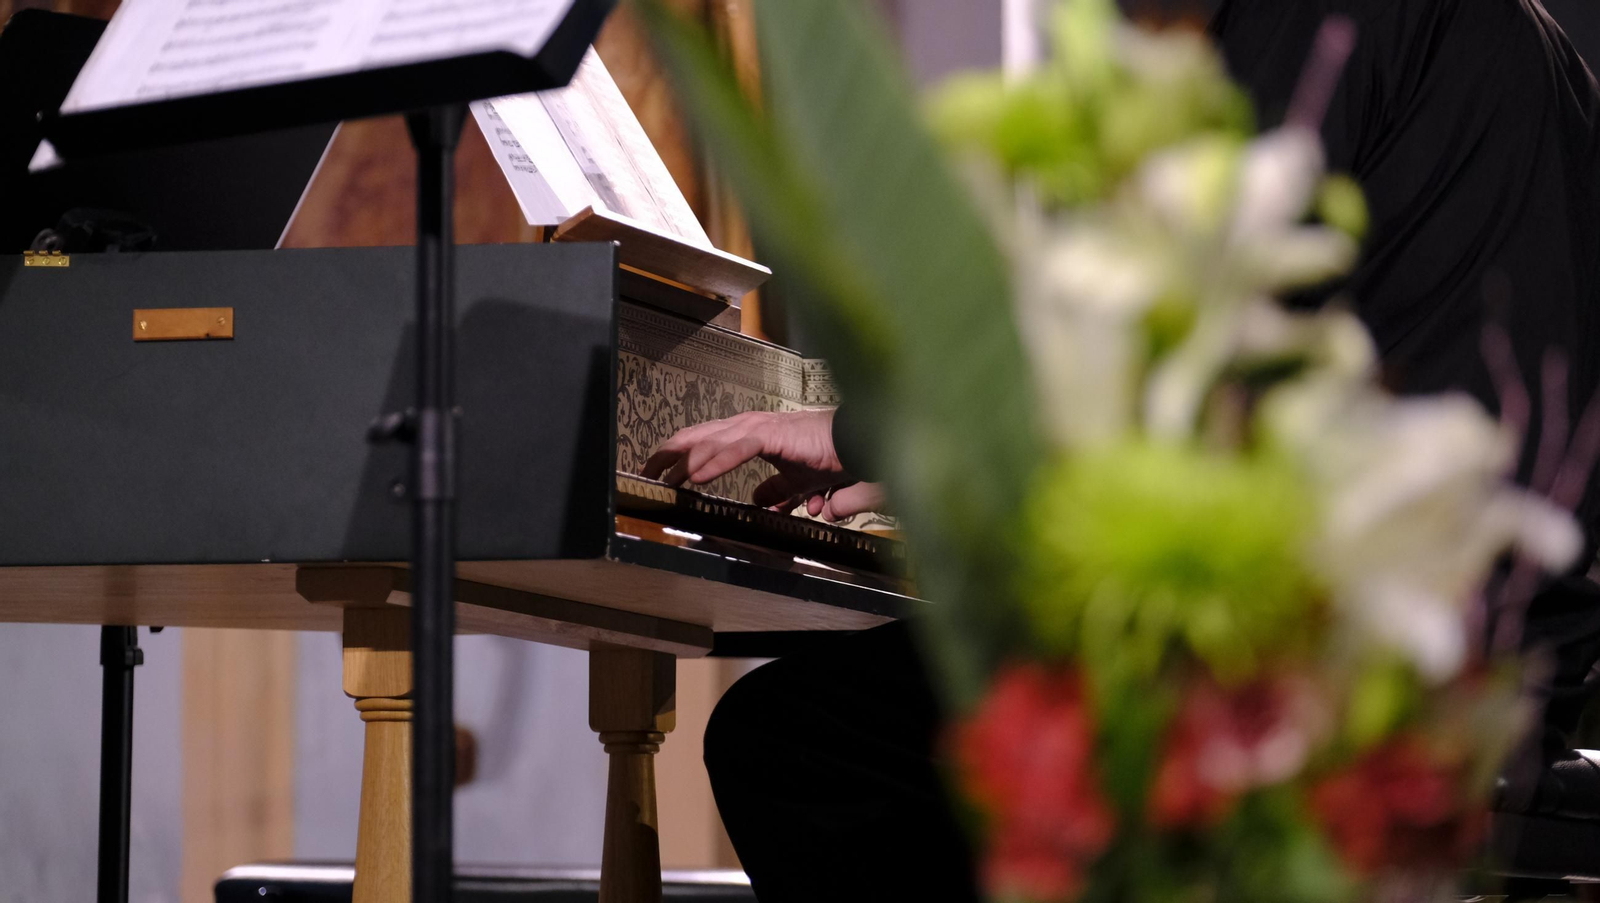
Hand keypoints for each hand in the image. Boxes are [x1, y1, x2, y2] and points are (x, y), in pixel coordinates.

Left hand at [641, 409, 885, 519]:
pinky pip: (736, 449)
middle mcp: (746, 426)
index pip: (701, 441)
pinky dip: (714, 462)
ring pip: (709, 442)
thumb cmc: (825, 457)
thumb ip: (775, 492)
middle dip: (667, 455)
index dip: (676, 456)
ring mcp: (756, 429)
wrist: (851, 445)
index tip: (655, 473)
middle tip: (643, 473)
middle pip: (695, 437)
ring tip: (661, 476)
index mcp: (747, 434)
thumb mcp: (793, 482)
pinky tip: (695, 475)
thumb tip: (760, 503)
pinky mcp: (770, 436)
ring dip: (682, 460)